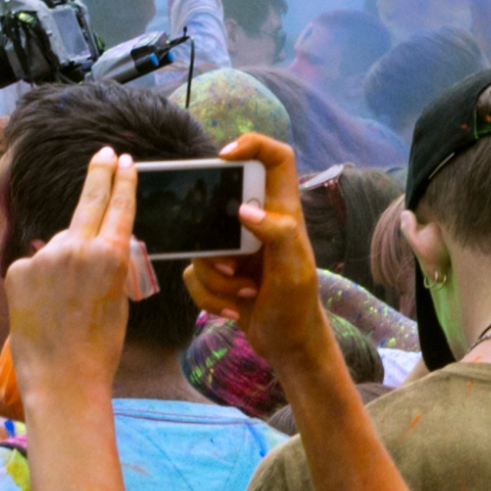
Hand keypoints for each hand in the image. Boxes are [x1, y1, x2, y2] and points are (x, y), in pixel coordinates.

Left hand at [3, 145, 141, 397]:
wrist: (62, 377)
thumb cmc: (100, 344)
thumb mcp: (119, 296)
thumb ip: (111, 263)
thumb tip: (99, 243)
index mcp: (111, 254)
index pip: (119, 206)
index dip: (123, 181)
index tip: (124, 161)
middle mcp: (77, 247)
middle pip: (89, 200)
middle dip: (99, 174)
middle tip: (104, 153)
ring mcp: (44, 256)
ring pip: (60, 243)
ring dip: (65, 258)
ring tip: (68, 300)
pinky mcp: (18, 269)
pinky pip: (35, 263)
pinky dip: (41, 278)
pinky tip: (44, 306)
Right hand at [183, 134, 338, 374]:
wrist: (287, 345)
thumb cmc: (297, 305)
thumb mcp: (295, 270)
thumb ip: (278, 234)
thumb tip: (246, 210)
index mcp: (282, 212)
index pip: (276, 159)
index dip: (253, 145)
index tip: (225, 157)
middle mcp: (257, 223)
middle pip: (218, 205)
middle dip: (215, 242)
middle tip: (232, 265)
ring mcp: (235, 248)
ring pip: (201, 246)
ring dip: (215, 278)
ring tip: (244, 293)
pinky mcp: (218, 272)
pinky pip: (193, 274)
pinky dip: (208, 297)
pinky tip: (234, 310)